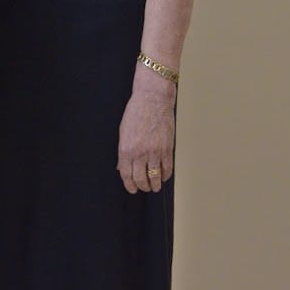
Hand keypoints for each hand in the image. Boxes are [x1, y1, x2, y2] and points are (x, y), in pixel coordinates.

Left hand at [116, 76, 175, 193]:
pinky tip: (163, 176)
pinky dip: (165, 175)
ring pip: (155, 177)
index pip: (126, 174)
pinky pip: (167, 168)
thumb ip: (124, 151)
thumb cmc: (135, 113)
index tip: (132, 189)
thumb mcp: (123, 131)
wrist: (152, 100)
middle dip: (142, 187)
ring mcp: (154, 151)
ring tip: (154, 187)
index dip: (129, 184)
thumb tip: (122, 167)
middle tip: (144, 188)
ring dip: (155, 185)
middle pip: (140, 179)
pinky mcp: (167, 149)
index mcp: (125, 148)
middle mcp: (139, 152)